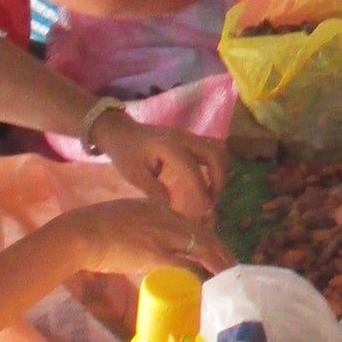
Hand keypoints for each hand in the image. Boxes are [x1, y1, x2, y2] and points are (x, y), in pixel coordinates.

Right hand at [64, 198, 236, 278]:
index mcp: (159, 209)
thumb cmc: (95, 227)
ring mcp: (162, 237)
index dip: (207, 238)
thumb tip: (148, 238)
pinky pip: (184, 265)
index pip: (192, 224)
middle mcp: (166, 219)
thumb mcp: (127, 214)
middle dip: (220, 250)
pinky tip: (208, 283)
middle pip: (203, 234)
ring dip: (218, 262)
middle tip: (232, 265)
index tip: (215, 249)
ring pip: (200, 248)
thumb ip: (143, 222)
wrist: (80, 233)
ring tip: (229, 274)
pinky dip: (198, 274)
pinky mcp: (155, 255)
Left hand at [94, 114, 229, 216]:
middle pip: (215, 155)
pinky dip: (216, 166)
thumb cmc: (125, 153)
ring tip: (213, 194)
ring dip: (220, 172)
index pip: (192, 170)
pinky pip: (212, 149)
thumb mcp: (133, 174)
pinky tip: (209, 182)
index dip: (201, 190)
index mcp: (169, 146)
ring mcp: (190, 136)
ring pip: (218, 150)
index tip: (204, 210)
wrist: (120, 131)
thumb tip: (173, 209)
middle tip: (212, 202)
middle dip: (219, 180)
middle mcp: (184, 138)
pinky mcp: (191, 139)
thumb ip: (154, 190)